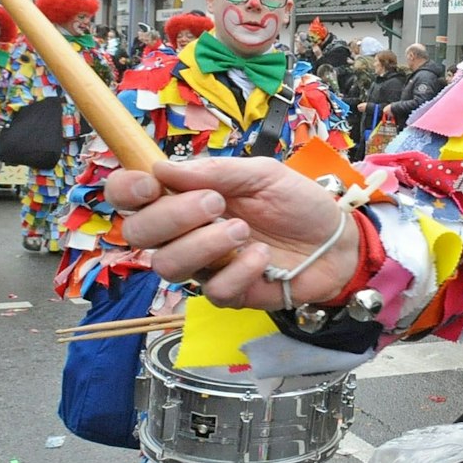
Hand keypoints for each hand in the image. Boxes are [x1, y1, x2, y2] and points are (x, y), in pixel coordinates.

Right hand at [104, 157, 359, 309]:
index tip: (149, 185)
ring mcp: (204, 266)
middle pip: (139, 234)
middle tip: (216, 203)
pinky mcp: (228, 294)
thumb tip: (161, 168)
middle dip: (171, 216)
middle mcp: (185, 233)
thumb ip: (216, 171)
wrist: (336, 240)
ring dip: (204, 244)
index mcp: (186, 198)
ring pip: (167, 265)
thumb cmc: (297, 203)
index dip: (126, 191)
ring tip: (243, 231)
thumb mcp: (263, 174)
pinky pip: (212, 290)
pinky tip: (262, 258)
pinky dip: (239, 270)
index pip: (131, 197)